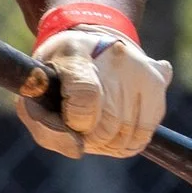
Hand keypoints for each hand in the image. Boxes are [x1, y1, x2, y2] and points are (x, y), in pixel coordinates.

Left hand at [18, 24, 172, 159]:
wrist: (90, 42)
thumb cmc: (56, 75)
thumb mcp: (35, 97)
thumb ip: (43, 126)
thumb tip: (79, 150)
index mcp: (73, 53)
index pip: (86, 95)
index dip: (75, 119)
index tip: (69, 119)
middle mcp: (112, 57)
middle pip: (106, 128)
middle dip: (87, 137)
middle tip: (78, 124)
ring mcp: (139, 69)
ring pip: (125, 139)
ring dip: (106, 144)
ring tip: (96, 125)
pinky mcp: (157, 83)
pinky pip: (142, 137)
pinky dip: (125, 144)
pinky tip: (114, 129)